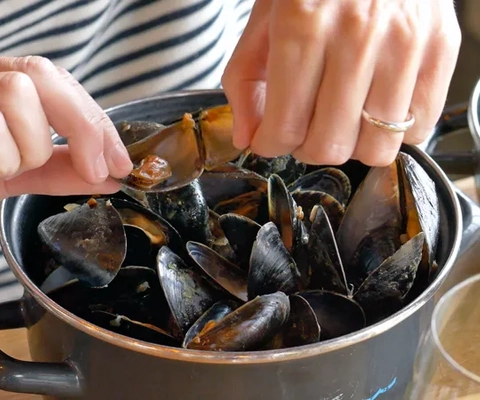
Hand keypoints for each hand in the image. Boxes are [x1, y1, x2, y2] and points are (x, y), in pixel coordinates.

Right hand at [0, 56, 132, 198]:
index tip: (119, 163)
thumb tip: (110, 178)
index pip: (63, 83)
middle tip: (95, 171)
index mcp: (7, 83)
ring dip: (30, 149)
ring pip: (19, 92)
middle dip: (83, 127)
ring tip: (12, 169)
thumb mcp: (24, 171)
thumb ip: (62, 170)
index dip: (99, 122)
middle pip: (45, 73)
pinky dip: (5, 161)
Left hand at [222, 0, 461, 165]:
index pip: (286, 126)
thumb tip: (247, 138)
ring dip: (350, 146)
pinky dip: (393, 132)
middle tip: (303, 130)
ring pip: (375, 147)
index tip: (270, 142)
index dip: (271, 146)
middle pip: (330, 145)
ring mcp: (405, 44)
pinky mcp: (440, 49)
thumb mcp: (264, 19)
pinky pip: (419, 128)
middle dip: (306, 148)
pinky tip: (375, 111)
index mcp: (303, 26)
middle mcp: (357, 37)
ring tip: (340, 121)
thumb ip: (244, 81)